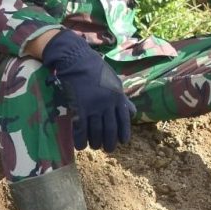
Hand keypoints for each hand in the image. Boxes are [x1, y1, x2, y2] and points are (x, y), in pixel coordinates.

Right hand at [41, 28, 135, 151]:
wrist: (77, 61)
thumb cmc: (97, 70)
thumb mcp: (115, 82)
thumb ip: (123, 99)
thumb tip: (133, 113)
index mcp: (118, 97)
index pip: (124, 120)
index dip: (123, 133)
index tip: (123, 142)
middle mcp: (107, 104)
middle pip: (110, 129)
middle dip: (110, 142)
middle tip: (108, 149)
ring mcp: (92, 107)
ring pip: (95, 132)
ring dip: (95, 142)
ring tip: (95, 146)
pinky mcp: (78, 107)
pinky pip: (80, 129)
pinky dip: (80, 140)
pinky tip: (80, 146)